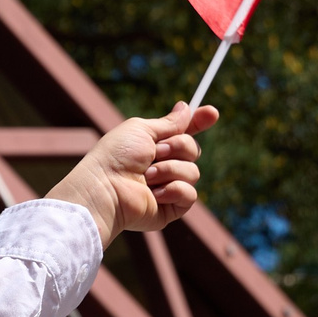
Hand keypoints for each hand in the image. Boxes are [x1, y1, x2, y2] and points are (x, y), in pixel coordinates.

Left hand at [47, 102, 214, 245]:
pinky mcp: (170, 208)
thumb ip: (168, 123)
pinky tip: (154, 194)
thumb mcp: (142, 129)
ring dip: (170, 170)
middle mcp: (163, 166)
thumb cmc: (116, 156)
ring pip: (193, 172)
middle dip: (178, 147)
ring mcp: (167, 188)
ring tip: (147, 176)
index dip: (199, 122)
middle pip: (194, 150)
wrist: (105, 187)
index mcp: (155, 146)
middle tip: (155, 152)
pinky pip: (190, 195)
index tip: (212, 113)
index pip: (184, 133)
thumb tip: (186, 108)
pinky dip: (173, 190)